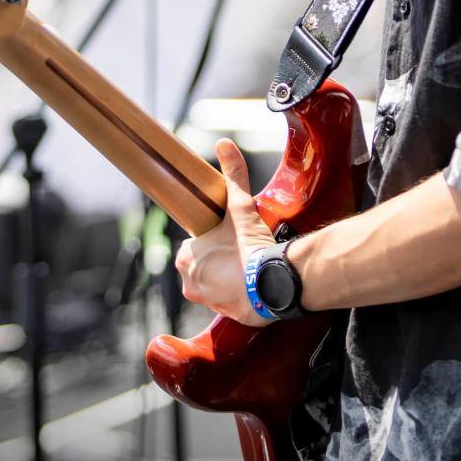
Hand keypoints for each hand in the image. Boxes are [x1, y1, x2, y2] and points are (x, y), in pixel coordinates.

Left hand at [174, 139, 276, 325]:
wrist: (274, 283)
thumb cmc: (251, 247)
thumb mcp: (240, 206)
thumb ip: (233, 174)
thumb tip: (225, 144)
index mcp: (186, 259)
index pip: (193, 247)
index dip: (212, 241)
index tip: (228, 239)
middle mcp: (191, 284)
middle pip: (204, 267)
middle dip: (220, 260)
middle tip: (241, 251)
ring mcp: (210, 302)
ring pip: (217, 285)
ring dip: (230, 277)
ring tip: (250, 267)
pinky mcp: (230, 315)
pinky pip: (233, 302)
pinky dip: (243, 295)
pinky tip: (256, 284)